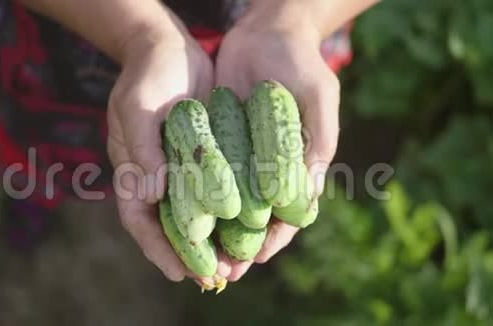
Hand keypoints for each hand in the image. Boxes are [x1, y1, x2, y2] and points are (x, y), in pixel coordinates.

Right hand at [107, 32, 232, 282]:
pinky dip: (231, 213)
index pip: (139, 220)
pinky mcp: (208, 158)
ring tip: (239, 264)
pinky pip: (219, 192)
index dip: (158, 249)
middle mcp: (158, 177)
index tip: (181, 273)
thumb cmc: (147, 75)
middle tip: (217, 279)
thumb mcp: (138, 106)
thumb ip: (142, 148)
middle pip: (171, 226)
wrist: (170, 49)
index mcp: (133, 171)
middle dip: (192, 255)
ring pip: (198, 216)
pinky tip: (252, 226)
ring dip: (216, 242)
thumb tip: (154, 193)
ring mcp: (183, 170)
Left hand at [215, 0, 340, 280]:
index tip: (257, 256)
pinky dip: (199, 195)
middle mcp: (269, 166)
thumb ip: (319, 142)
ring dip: (217, 230)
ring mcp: (243, 156)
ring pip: (229, 202)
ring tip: (199, 251)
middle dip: (241, 243)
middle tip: (223, 269)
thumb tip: (310, 194)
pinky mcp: (219, 141)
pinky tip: (183, 212)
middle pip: (256, 216)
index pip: (290, 212)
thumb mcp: (319, 98)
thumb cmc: (301, 63)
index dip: (276, 237)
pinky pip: (208, 173)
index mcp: (299, 164)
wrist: (266, 31)